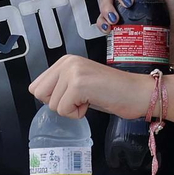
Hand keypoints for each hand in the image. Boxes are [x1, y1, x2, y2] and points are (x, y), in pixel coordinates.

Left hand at [30, 54, 152, 120]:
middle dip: (59, 103)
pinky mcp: (79, 84)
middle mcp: (67, 62)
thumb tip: (41, 95)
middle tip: (80, 99)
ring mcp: (72, 72)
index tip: (74, 96)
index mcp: (65, 61)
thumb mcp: (80, 84)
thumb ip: (60, 85)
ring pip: (52, 105)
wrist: (137, 93)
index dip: (53, 98)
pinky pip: (64, 110)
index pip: (36, 85)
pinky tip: (92, 102)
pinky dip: (78, 114)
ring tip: (90, 99)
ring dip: (71, 109)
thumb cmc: (112, 92)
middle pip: (39, 94)